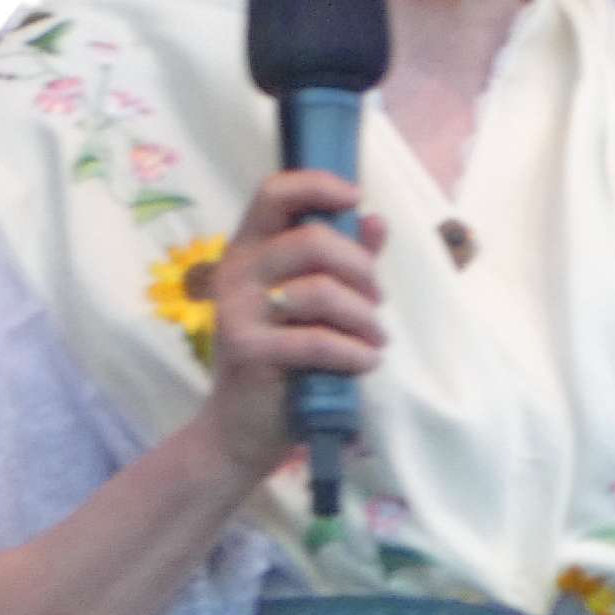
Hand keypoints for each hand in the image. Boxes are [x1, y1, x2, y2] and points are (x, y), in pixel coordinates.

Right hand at [199, 169, 388, 482]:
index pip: (274, 192)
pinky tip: (365, 363)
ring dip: (365, 318)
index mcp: (249, 250)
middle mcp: (236, 273)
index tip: (355, 197)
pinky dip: (355, 352)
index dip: (317, 185)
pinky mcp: (249, 351)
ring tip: (374, 340)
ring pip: (321, 291)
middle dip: (362, 269)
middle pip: (312, 240)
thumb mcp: (314, 306)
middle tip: (377, 300)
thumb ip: (344, 262)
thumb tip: (376, 221)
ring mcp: (238, 311)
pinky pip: (319, 340)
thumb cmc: (286, 360)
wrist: (242, 428)